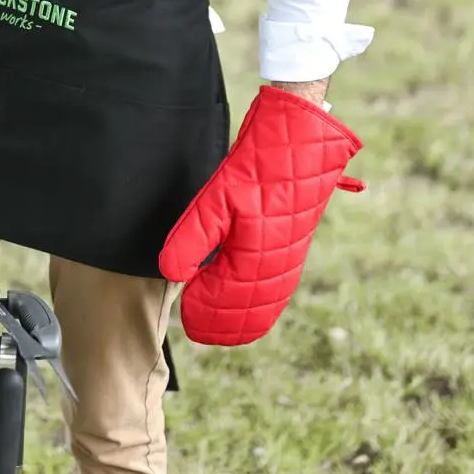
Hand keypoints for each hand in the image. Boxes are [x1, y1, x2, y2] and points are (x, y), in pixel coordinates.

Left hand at [158, 86, 364, 346]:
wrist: (302, 143)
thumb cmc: (257, 170)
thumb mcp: (215, 201)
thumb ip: (192, 241)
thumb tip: (172, 276)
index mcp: (256, 262)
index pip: (225, 304)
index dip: (203, 313)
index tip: (185, 317)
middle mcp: (276, 268)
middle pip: (249, 312)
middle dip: (223, 325)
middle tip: (197, 330)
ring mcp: (289, 259)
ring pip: (266, 303)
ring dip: (244, 318)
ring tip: (221, 330)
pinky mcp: (293, 248)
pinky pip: (278, 289)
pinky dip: (262, 304)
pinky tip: (251, 306)